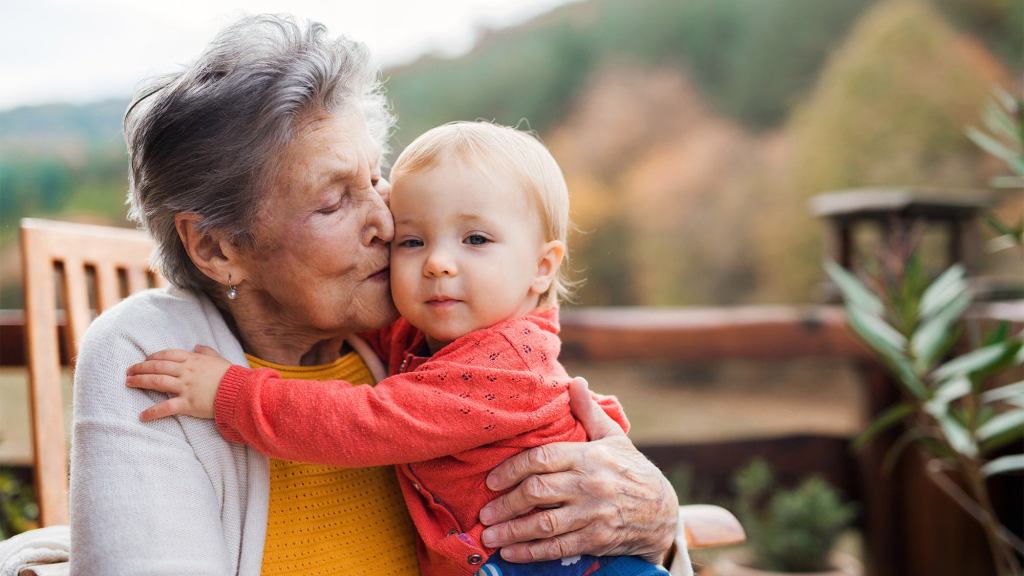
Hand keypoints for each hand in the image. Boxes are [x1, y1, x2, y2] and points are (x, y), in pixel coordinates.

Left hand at [126, 345, 231, 420]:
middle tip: (129, 371)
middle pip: (158, 366)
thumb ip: (207, 351)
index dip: (154, 356)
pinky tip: (142, 416)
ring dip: (141, 381)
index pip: (168, 354)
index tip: (145, 359)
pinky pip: (166, 407)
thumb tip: (197, 346)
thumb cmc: (232, 376)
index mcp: (194, 360)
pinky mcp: (188, 404)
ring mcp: (186, 387)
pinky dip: (153, 412)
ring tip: (129, 383)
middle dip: (141, 368)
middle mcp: (186, 372)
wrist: (240, 391)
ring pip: (157, 382)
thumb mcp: (219, 359)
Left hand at [479, 378, 677, 563]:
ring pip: (544, 523)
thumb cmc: (630, 469)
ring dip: (512, 531)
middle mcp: (589, 484)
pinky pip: (558, 547)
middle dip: (505, 503)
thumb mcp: (612, 437)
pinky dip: (532, 552)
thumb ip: (589, 412)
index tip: (492, 481)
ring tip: (489, 535)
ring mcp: (592, 514)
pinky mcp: (596, 539)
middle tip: (484, 511)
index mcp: (588, 456)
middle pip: (537, 492)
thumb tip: (574, 382)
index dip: (511, 469)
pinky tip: (511, 553)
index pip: (541, 459)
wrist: (662, 510)